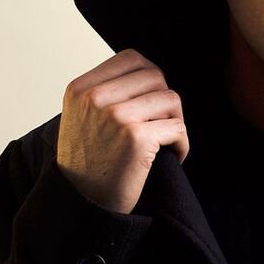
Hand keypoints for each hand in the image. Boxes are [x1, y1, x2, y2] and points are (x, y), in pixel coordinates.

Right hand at [56, 48, 188, 213]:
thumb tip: (150, 74)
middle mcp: (95, 98)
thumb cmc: (88, 164)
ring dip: (176, 122)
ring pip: (171, 100)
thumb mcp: (82, 117)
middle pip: (155, 77)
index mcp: (81, 89)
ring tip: (167, 141)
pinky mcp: (136, 138)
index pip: (131, 59)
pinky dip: (182, 145)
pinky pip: (178, 128)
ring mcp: (116, 116)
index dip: (151, 77)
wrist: (82, 204)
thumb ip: (107, 92)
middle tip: (163, 126)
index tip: (153, 101)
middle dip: (166, 101)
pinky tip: (173, 157)